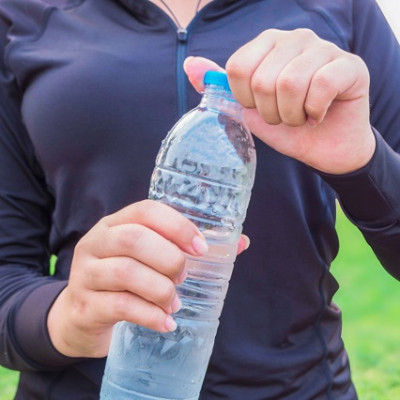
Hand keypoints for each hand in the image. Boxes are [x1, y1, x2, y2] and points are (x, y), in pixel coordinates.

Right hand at [47, 200, 207, 357]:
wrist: (81, 315)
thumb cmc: (125, 281)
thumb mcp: (148, 258)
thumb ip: (189, 249)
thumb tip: (242, 242)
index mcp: (116, 223)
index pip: (146, 210)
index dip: (177, 226)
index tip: (201, 248)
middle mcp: (97, 242)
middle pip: (134, 239)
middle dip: (169, 258)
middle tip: (184, 276)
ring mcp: (85, 273)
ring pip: (126, 272)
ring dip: (161, 289)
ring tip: (175, 302)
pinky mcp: (84, 305)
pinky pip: (120, 306)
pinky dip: (150, 315)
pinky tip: (166, 322)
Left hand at [185, 28, 375, 173]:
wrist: (326, 147)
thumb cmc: (287, 126)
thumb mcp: (248, 109)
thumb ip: (222, 87)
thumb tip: (190, 64)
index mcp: (267, 43)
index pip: (238, 68)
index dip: (245, 99)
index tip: (260, 108)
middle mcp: (295, 38)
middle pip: (262, 79)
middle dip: (270, 112)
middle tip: (284, 117)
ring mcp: (324, 48)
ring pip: (290, 83)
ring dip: (291, 115)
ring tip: (301, 117)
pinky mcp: (350, 65)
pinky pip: (320, 86)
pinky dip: (314, 112)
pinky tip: (319, 114)